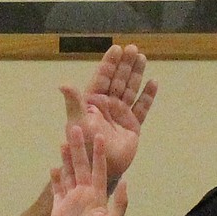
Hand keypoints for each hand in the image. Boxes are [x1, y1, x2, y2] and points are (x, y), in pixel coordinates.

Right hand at [51, 126, 127, 215]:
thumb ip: (119, 203)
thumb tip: (126, 181)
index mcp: (98, 196)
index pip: (99, 170)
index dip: (99, 153)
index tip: (98, 135)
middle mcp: (85, 194)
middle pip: (81, 166)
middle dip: (78, 148)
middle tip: (74, 127)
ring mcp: (71, 200)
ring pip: (68, 174)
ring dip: (66, 159)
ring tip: (63, 141)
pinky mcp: (59, 208)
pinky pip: (57, 190)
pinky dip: (55, 179)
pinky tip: (53, 167)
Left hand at [61, 43, 156, 180]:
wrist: (99, 167)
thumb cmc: (84, 145)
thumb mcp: (77, 122)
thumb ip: (73, 102)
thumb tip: (63, 84)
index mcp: (93, 102)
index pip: (103, 77)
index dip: (110, 63)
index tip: (117, 48)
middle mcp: (108, 106)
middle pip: (118, 80)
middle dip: (125, 64)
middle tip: (133, 48)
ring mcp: (121, 114)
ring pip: (130, 89)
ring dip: (136, 74)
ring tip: (142, 58)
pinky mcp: (132, 125)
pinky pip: (142, 107)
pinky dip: (148, 96)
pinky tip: (153, 83)